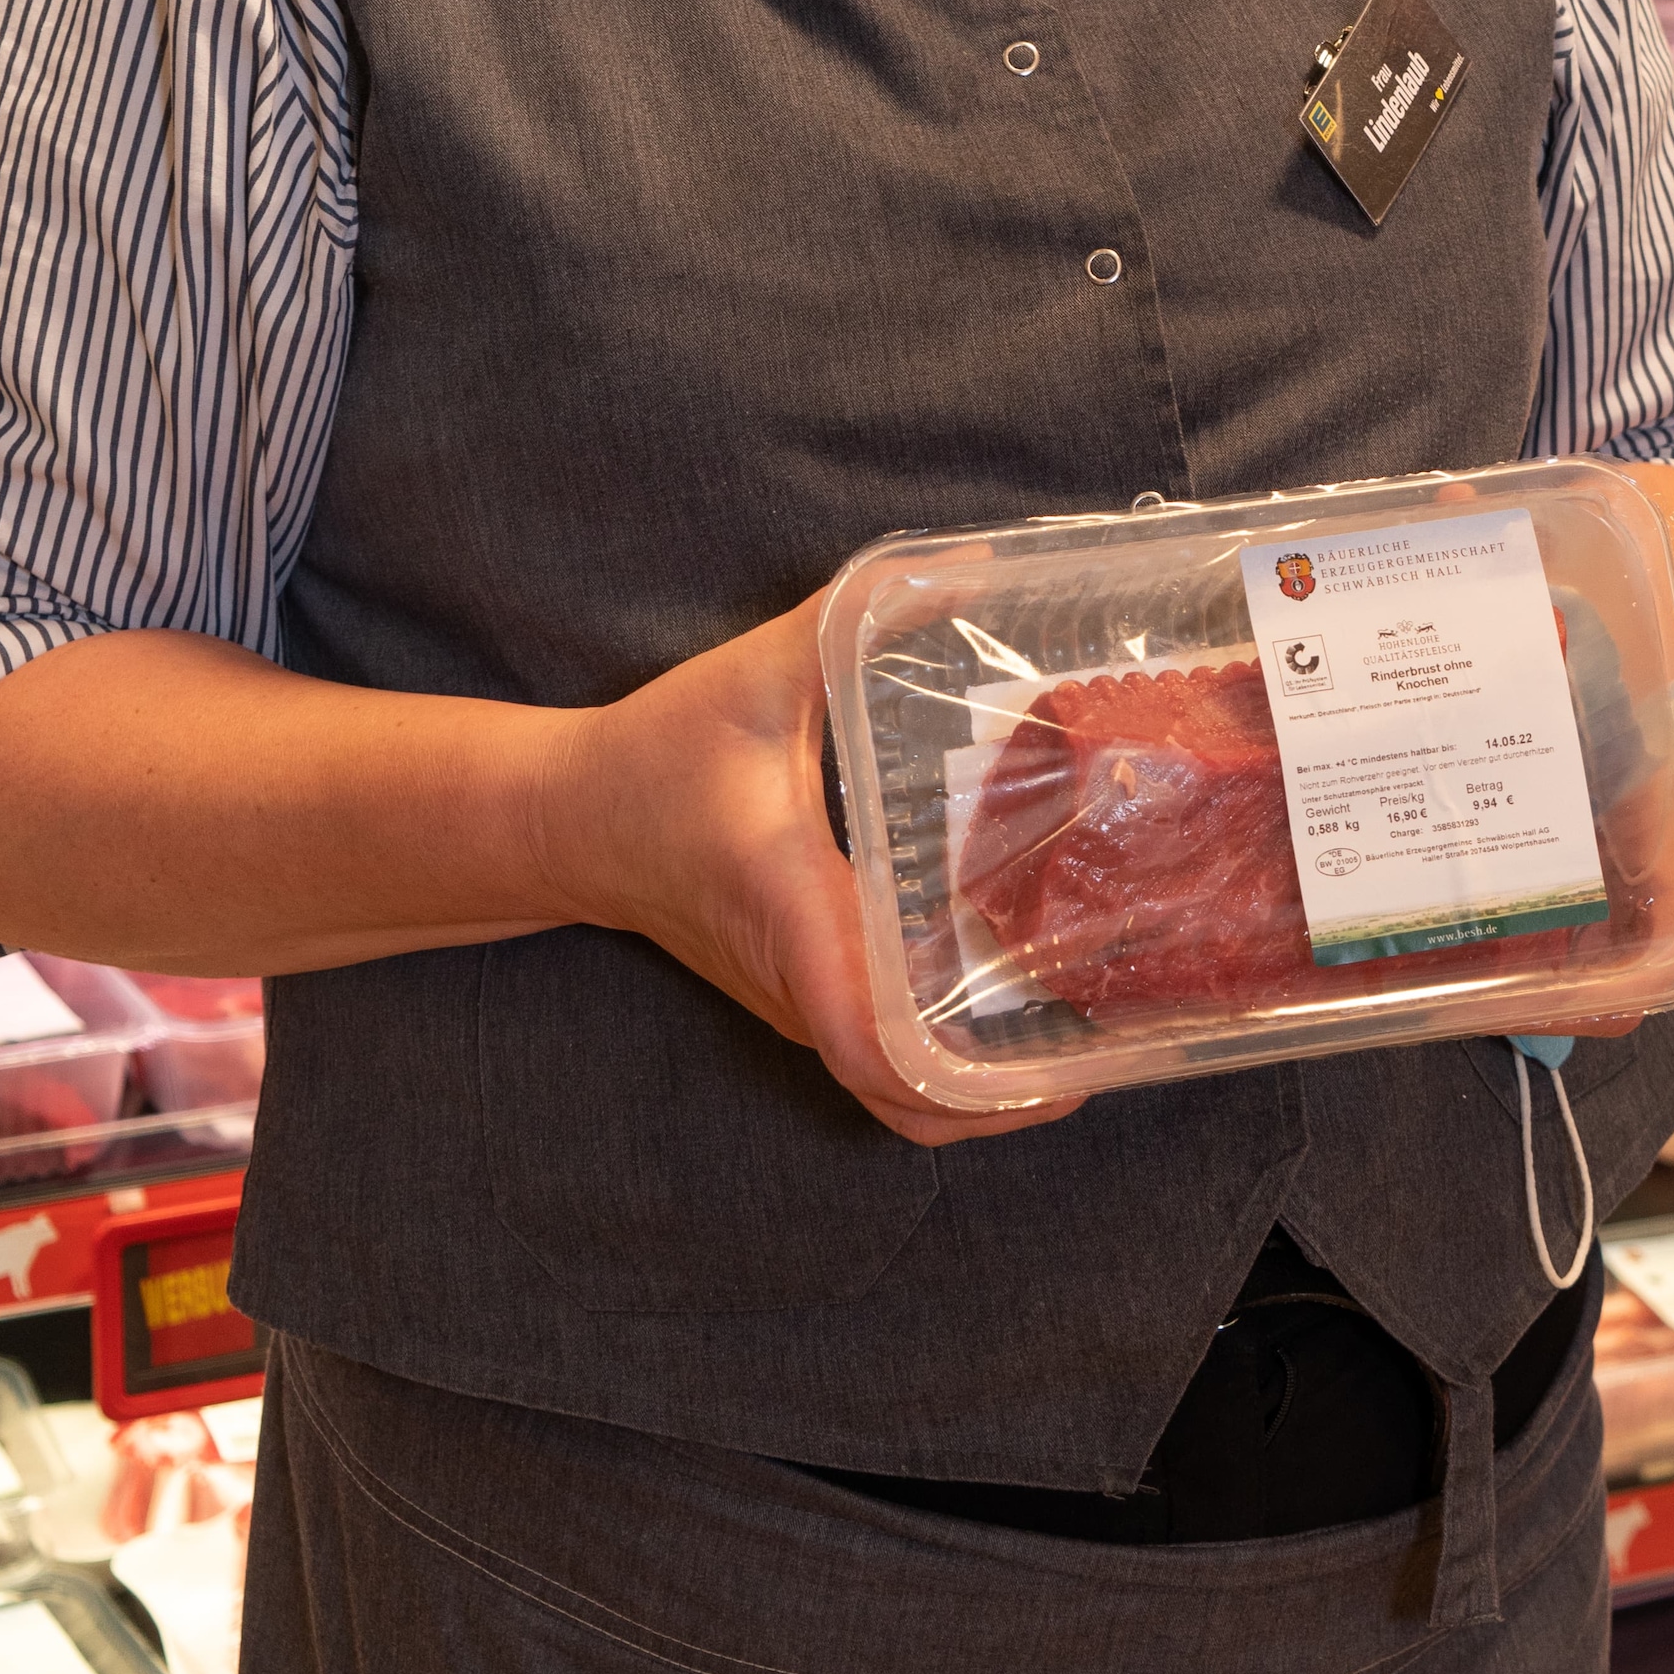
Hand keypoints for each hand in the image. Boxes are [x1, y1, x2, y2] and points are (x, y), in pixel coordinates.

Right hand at [531, 593, 1081, 1150]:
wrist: (567, 819)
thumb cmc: (655, 754)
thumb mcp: (755, 673)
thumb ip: (852, 620)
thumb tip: (965, 567)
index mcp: (796, 915)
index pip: (874, 1047)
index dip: (964, 1087)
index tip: (1058, 1079)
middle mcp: (800, 983)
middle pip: (903, 1101)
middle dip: (1003, 1106)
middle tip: (1106, 1054)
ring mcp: (797, 1003)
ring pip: (892, 1092)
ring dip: (977, 1090)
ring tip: (1079, 1036)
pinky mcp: (797, 997)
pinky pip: (877, 1055)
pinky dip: (941, 1061)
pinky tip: (1009, 1001)